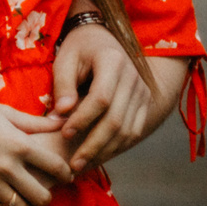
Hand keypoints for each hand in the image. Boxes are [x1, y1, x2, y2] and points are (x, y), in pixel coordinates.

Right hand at [0, 91, 73, 205]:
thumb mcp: (2, 112)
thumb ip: (34, 122)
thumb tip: (62, 120)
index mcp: (19, 143)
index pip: (56, 166)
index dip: (66, 173)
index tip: (65, 175)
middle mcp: (7, 164)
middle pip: (41, 195)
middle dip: (47, 196)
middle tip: (45, 193)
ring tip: (27, 202)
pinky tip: (6, 202)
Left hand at [51, 24, 160, 170]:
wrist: (104, 40)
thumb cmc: (79, 49)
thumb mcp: (65, 59)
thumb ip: (63, 85)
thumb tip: (60, 115)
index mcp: (113, 61)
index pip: (101, 98)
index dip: (82, 119)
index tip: (63, 133)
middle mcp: (134, 77)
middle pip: (116, 120)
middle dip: (93, 145)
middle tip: (72, 163)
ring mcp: (143, 92)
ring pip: (128, 131)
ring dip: (105, 151)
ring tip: (82, 164)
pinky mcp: (145, 103)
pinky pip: (134, 131)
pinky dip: (117, 147)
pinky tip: (98, 156)